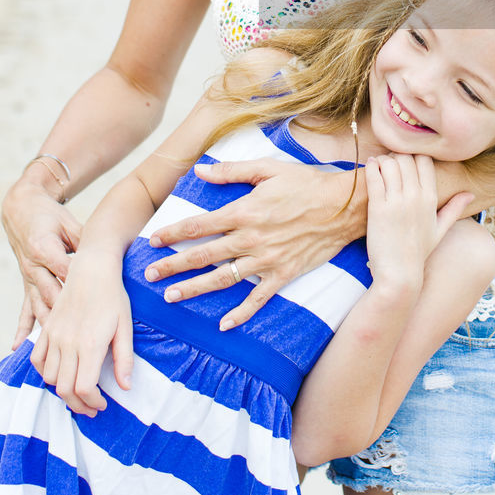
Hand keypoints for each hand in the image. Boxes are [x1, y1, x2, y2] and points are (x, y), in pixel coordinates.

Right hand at [1, 177, 82, 347]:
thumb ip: (84, 240)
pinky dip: (22, 328)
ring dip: (50, 325)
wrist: (22, 210)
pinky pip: (24, 308)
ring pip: (39, 305)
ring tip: (59, 346)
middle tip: (82, 332)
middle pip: (52, 292)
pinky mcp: (26, 284)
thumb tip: (108, 252)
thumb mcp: (69, 223)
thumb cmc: (50, 216)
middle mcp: (34, 266)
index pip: (65, 271)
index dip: (80, 286)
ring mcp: (28, 278)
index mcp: (45, 249)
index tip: (96, 301)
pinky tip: (17, 346)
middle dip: (67, 313)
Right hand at [30, 251, 132, 418]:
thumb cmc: (113, 297)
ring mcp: (54, 336)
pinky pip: (37, 359)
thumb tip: (125, 387)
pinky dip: (44, 373)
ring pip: (49, 378)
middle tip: (91, 407)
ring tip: (77, 392)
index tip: (102, 404)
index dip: (92, 402)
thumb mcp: (125, 326)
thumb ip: (124, 359)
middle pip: (64, 388)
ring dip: (62, 390)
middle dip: (78, 404)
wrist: (92, 269)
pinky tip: (59, 374)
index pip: (84, 388)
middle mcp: (68, 343)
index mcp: (90, 344)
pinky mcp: (47, 329)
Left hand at [143, 158, 361, 328]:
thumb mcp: (268, 168)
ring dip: (195, 289)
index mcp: (245, 211)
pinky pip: (258, 299)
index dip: (174, 233)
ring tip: (171, 296)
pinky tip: (224, 325)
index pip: (200, 225)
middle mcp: (251, 238)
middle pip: (204, 255)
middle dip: (173, 266)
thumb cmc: (306, 182)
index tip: (153, 240)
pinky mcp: (284, 274)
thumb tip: (199, 171)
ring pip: (223, 279)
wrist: (344, 206)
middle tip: (149, 275)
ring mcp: (267, 260)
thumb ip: (231, 171)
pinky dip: (241, 314)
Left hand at [364, 155, 472, 293]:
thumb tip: (470, 194)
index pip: (424, 160)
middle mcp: (416, 196)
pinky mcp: (378, 208)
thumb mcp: (440, 230)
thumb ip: (454, 209)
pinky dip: (371, 167)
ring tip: (378, 164)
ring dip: (382, 159)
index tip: (404, 161)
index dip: (413, 155)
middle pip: (406, 158)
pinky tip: (369, 166)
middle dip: (396, 155)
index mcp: (431, 198)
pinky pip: (374, 176)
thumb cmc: (418, 253)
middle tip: (388, 161)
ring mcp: (397, 202)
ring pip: (390, 163)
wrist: (399, 275)